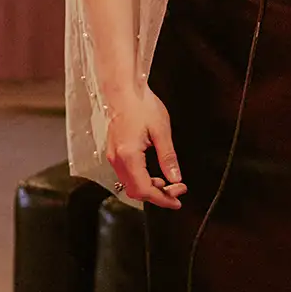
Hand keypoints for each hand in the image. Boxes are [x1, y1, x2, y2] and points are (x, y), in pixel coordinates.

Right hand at [104, 85, 187, 209]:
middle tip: (177, 191)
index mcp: (128, 155)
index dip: (162, 199)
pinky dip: (140, 179)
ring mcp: (112, 156)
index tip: (177, 200)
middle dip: (157, 196)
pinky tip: (153, 173)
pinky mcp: (113, 152)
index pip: (144, 190)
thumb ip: (168, 157)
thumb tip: (176, 178)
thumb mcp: (161, 131)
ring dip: (149, 188)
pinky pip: (126, 174)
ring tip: (168, 183)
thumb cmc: (141, 105)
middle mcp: (117, 159)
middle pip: (135, 191)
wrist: (124, 90)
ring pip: (129, 184)